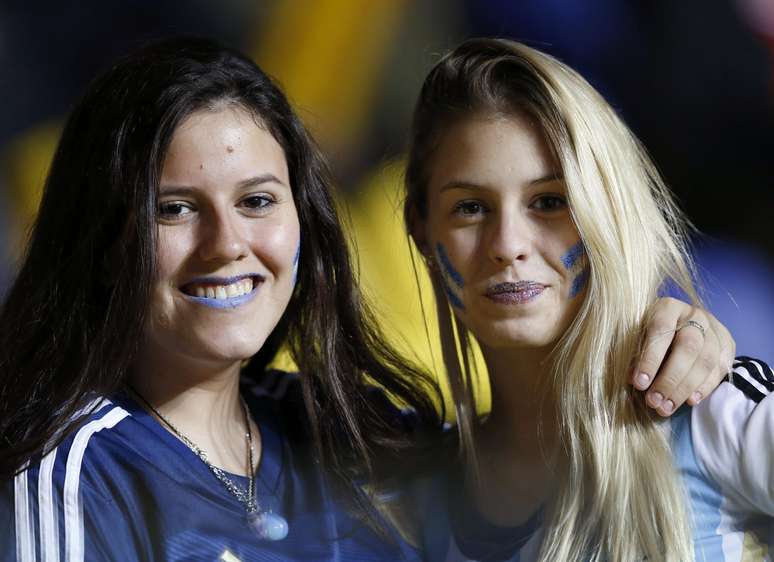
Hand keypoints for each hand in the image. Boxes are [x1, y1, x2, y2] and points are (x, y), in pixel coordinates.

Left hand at [632, 297, 734, 415]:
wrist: (680, 323)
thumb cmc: (651, 333)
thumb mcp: (638, 336)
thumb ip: (636, 354)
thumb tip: (634, 379)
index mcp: (668, 307)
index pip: (660, 329)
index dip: (650, 358)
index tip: (639, 384)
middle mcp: (694, 315)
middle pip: (688, 346)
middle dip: (670, 378)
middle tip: (654, 401)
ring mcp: (715, 329)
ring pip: (706, 360)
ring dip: (685, 388)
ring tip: (667, 407)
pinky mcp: (727, 344)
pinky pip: (721, 369)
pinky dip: (704, 388)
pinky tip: (690, 401)